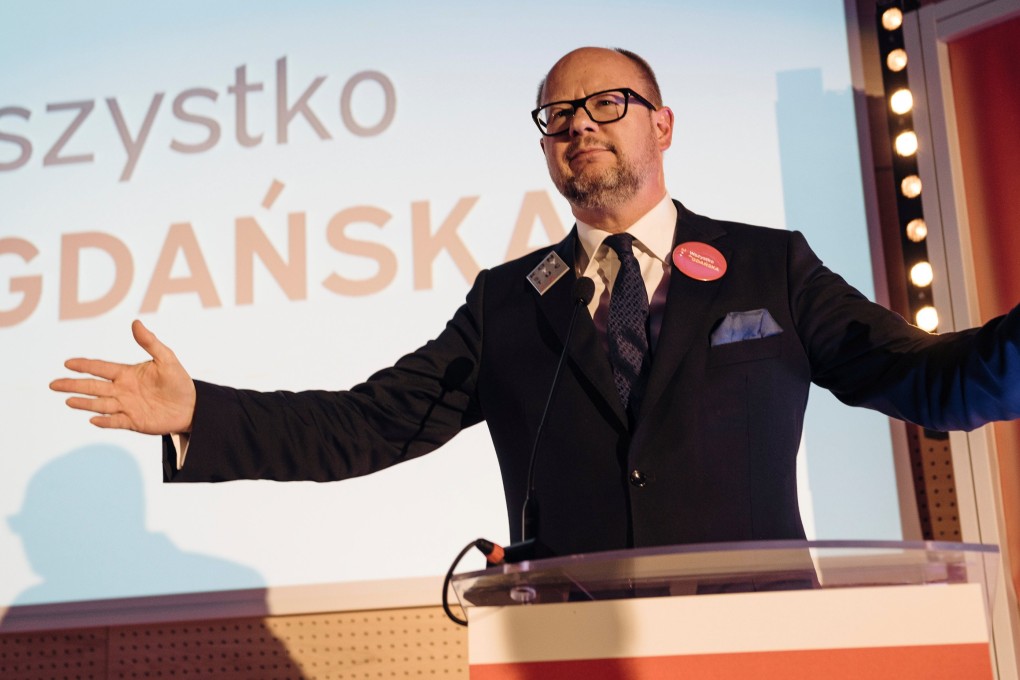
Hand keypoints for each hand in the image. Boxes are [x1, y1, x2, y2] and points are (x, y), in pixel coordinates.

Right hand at [50, 320, 196, 433]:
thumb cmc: (178, 381)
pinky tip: (93, 419)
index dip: (84, 365)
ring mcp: (126, 406)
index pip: (101, 368)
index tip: (67, 363)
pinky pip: (116, 421)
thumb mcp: (167, 359)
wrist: (191, 406)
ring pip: (100, 404)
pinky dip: (105, 421)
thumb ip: (150, 343)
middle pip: (93, 386)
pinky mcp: (134, 421)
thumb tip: (136, 323)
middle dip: (73, 385)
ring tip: (68, 400)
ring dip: (84, 403)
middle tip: (54, 384)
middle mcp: (122, 390)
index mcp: (127, 374)